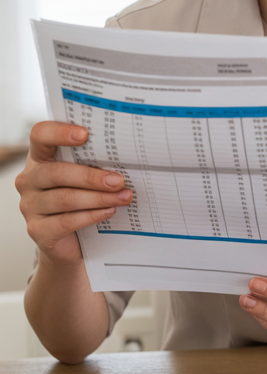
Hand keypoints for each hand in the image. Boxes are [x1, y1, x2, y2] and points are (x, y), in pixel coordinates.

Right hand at [15, 122, 132, 265]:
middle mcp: (30, 179)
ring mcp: (30, 206)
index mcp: (41, 158)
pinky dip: (92, 215)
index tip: (85, 134)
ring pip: (65, 198)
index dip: (59, 132)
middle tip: (118, 180)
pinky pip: (66, 221)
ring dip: (99, 198)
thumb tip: (130, 158)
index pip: (40, 136)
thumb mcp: (86, 177)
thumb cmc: (83, 198)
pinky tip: (109, 211)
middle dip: (91, 176)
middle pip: (57, 172)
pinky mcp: (38, 230)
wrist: (71, 240)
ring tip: (124, 197)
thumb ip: (96, 163)